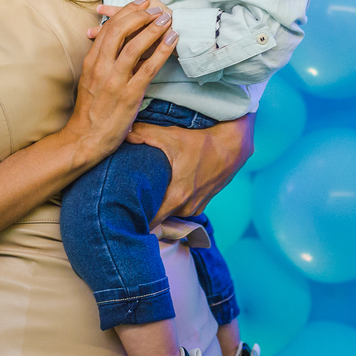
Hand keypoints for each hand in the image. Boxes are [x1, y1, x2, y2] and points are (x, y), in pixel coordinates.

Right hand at [64, 0, 177, 169]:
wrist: (85, 138)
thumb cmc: (90, 111)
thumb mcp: (90, 81)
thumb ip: (101, 63)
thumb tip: (116, 46)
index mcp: (91, 62)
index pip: (109, 28)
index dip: (126, 12)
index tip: (140, 3)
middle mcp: (101, 67)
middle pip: (120, 30)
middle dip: (140, 14)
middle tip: (156, 7)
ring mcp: (115, 80)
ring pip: (135, 45)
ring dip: (153, 28)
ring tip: (167, 19)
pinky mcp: (129, 94)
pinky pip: (148, 68)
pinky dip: (161, 51)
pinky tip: (172, 41)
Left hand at [126, 113, 255, 226]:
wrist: (232, 146)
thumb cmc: (200, 142)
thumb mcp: (170, 136)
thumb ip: (143, 134)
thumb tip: (123, 133)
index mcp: (176, 196)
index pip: (151, 222)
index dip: (136, 220)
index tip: (123, 216)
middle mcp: (187, 207)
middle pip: (160, 220)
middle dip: (145, 214)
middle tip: (127, 207)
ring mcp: (197, 207)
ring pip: (172, 215)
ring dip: (162, 209)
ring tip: (145, 200)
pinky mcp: (204, 203)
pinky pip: (183, 210)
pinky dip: (175, 205)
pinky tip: (166, 194)